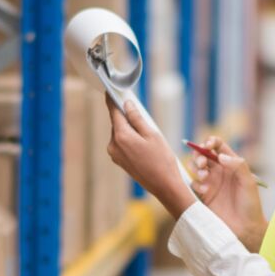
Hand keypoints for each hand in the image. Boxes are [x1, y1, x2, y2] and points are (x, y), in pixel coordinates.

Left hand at [105, 96, 195, 217]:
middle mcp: (113, 145)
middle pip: (117, 123)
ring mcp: (115, 155)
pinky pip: (122, 143)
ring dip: (130, 129)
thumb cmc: (162, 159)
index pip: (113, 112)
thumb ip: (137, 118)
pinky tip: (144, 143)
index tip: (110, 90)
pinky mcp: (119, 161)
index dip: (112, 99)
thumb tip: (127, 105)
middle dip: (126, 116)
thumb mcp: (152, 134)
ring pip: (120, 134)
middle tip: (141, 113)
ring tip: (147, 133)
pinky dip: (130, 139)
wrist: (164, 185)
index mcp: (121, 136)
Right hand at [190, 136, 266, 251]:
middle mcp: (219, 171)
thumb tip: (220, 155)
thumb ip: (238, 165)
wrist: (245, 229)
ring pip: (195, 166)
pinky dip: (196, 184)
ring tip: (203, 177)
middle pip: (203, 154)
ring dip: (195, 167)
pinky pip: (193, 183)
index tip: (207, 146)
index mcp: (231, 165)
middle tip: (202, 164)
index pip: (218, 146)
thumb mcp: (249, 182)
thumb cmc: (250, 205)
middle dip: (199, 154)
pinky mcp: (202, 195)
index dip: (210, 142)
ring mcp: (210, 183)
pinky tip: (205, 192)